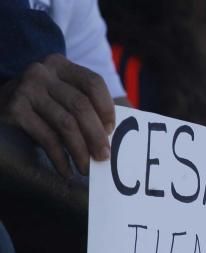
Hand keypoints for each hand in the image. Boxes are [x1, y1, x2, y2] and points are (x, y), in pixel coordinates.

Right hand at [0, 53, 114, 177]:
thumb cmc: (41, 106)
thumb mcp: (62, 95)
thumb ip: (88, 104)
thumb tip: (127, 125)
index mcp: (60, 65)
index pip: (93, 82)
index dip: (107, 108)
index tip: (112, 131)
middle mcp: (42, 72)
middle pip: (81, 106)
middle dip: (97, 136)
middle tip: (104, 158)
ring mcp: (26, 89)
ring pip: (66, 123)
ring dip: (81, 151)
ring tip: (87, 169)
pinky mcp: (14, 109)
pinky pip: (46, 137)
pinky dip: (60, 158)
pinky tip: (66, 170)